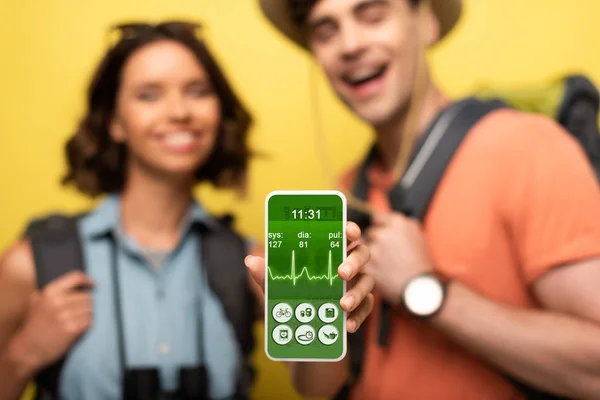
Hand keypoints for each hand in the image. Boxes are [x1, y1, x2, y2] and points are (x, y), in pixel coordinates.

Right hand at [16, 271, 93, 370]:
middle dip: (85, 305)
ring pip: (90, 309)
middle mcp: (57, 302)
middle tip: (77, 313)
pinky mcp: (71, 329)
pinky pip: (89, 321)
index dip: (87, 280)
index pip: (76, 278)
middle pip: (87, 296)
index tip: (93, 285)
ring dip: (87, 316)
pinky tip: (77, 329)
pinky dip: (86, 325)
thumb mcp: (36, 303)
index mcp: (49, 292)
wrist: (28, 349)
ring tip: (75, 322)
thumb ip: (51, 292)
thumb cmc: (34, 326)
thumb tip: (75, 283)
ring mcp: (64, 316)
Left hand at [245, 222, 373, 332]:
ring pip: (368, 282)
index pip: (344, 234)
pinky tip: (347, 325)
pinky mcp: (360, 306)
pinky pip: (366, 308)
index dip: (350, 229)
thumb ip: (266, 275)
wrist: (299, 334)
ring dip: (357, 292)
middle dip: (354, 261)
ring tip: (342, 305)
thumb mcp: (275, 289)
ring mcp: (356, 285)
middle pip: (362, 254)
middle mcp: (346, 265)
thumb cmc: (290, 299)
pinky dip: (358, 316)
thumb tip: (251, 262)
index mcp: (328, 252)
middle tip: (341, 272)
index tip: (349, 231)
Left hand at [366, 212, 432, 305]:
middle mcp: (383, 234)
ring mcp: (373, 250)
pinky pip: (360, 264)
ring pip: (362, 249)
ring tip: (383, 265)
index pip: (378, 219)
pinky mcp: (367, 267)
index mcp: (397, 224)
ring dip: (368, 255)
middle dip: (374, 242)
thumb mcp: (416, 235)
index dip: (379, 227)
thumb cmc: (421, 262)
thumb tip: (386, 220)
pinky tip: (377, 273)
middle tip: (385, 253)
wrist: (420, 287)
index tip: (381, 234)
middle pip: (370, 233)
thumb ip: (400, 224)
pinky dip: (365, 269)